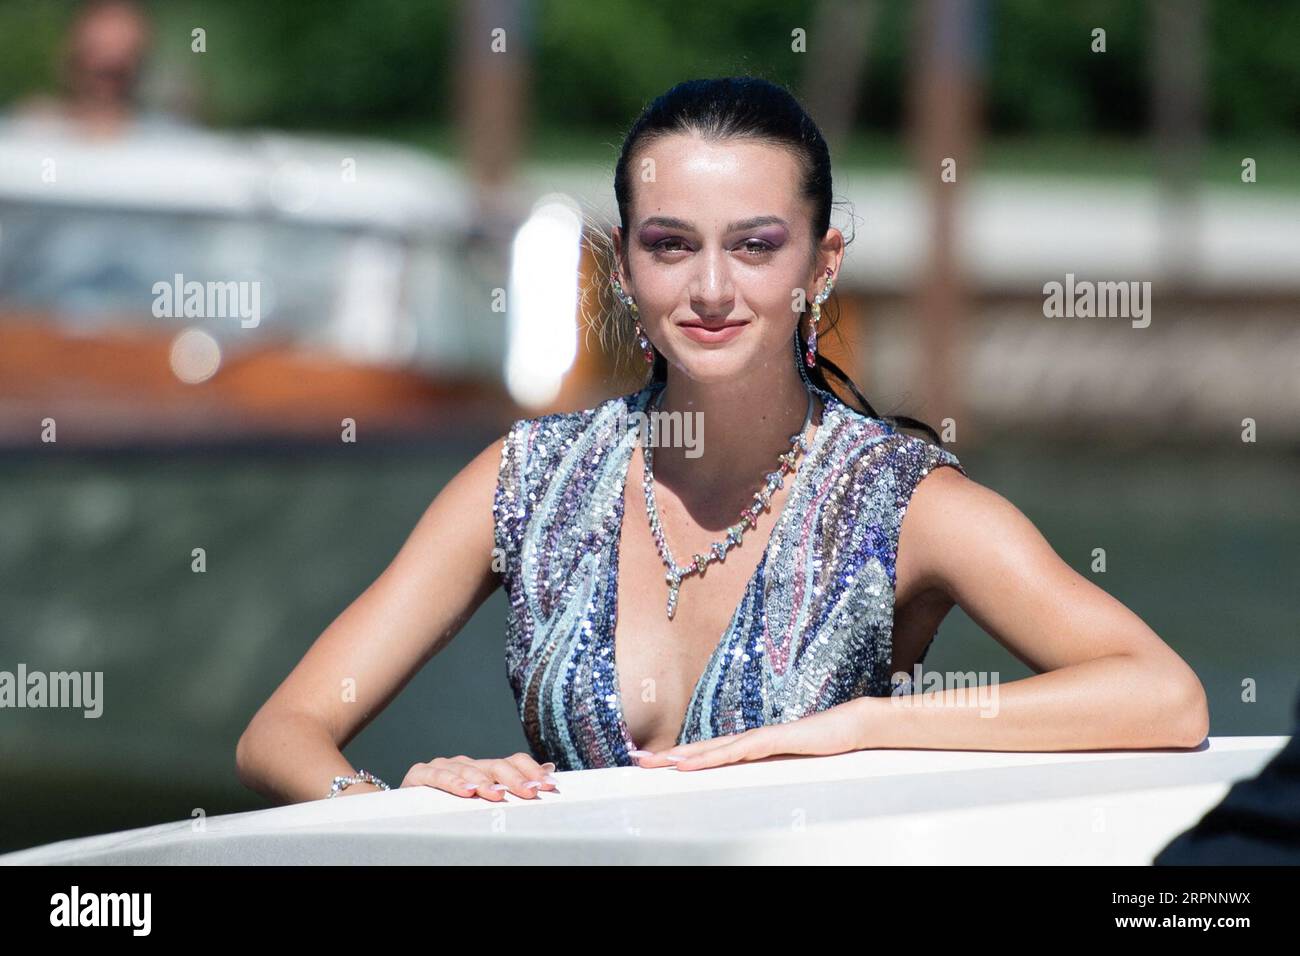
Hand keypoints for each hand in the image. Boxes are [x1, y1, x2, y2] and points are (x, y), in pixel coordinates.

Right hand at [400, 752, 558, 799]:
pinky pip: (438, 776)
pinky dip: (453, 782)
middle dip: (515, 779)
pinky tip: (465, 791)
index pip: (512, 761)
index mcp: (484, 768)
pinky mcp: (420, 774)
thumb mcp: (482, 798)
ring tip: (497, 795)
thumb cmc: (447, 806)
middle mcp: (467, 763)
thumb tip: (549, 769)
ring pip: (468, 770)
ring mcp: (444, 766)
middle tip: (531, 792)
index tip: (549, 785)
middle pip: (495, 765)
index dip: (531, 770)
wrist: (402, 810)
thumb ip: (512, 782)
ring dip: (484, 782)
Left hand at [632, 700, 870, 770]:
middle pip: (701, 748)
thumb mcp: (787, 764)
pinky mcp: (773, 741)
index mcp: (749, 747)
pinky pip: (738, 751)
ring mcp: (760, 739)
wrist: (849, 727)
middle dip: (669, 755)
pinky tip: (695, 762)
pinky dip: (714, 757)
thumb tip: (747, 781)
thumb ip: (766, 769)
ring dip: (685, 756)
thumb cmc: (820, 745)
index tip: (653, 762)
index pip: (707, 752)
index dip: (679, 756)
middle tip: (639, 760)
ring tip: (658, 763)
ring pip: (714, 749)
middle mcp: (748, 740)